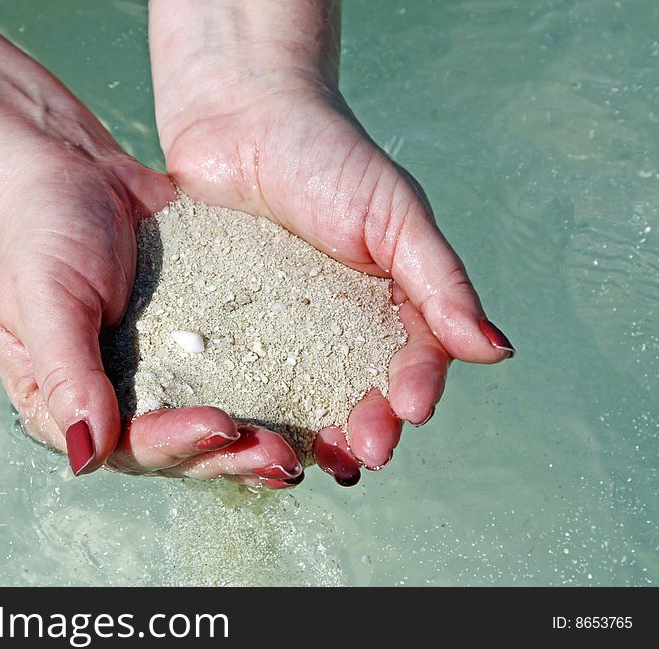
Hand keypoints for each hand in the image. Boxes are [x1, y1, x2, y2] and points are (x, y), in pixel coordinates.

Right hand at [0, 123, 303, 486]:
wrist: (72, 169)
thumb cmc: (39, 229)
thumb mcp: (44, 296)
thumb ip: (65, 373)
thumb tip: (88, 456)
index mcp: (67, 402)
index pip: (126, 445)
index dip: (176, 444)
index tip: (222, 426)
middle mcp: (117, 399)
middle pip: (178, 448)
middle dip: (230, 456)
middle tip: (282, 457)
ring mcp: (159, 373)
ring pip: (210, 421)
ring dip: (254, 437)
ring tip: (302, 443)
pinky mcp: (194, 341)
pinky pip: (230, 371)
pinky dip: (266, 389)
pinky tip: (307, 397)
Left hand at [151, 2, 514, 484]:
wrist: (239, 116)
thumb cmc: (326, 155)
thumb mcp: (394, 214)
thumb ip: (440, 280)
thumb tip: (495, 350)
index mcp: (384, 306)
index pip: (410, 362)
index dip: (414, 390)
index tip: (409, 411)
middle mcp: (333, 330)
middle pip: (352, 394)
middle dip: (360, 429)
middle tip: (356, 455)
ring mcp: (276, 333)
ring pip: (295, 399)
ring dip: (305, 436)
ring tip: (304, 461)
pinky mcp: (224, 329)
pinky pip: (235, 376)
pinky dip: (243, 407)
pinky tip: (239, 428)